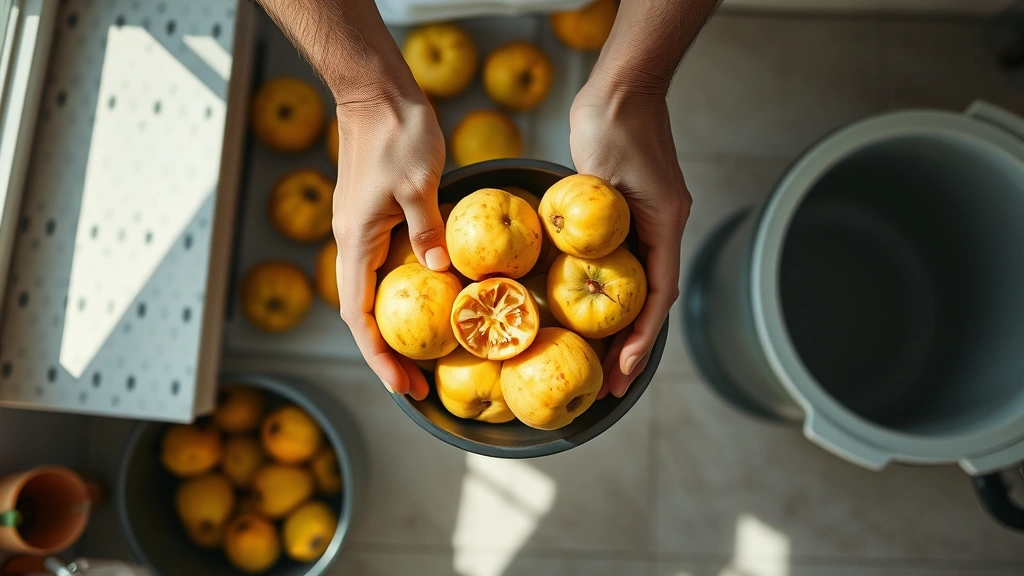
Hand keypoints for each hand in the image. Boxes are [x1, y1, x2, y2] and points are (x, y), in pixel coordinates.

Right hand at [333, 94, 446, 400]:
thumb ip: (429, 229)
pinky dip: (407, 299)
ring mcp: (364, 232)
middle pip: (366, 316)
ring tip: (426, 362)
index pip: (359, 317)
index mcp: (355, 242)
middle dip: (389, 357)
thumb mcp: (419, 181)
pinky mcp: (378, 220)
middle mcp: (353, 244)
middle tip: (420, 389)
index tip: (401, 387)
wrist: (376, 91)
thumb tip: (442, 273)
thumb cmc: (396, 131)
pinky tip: (435, 307)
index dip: (379, 358)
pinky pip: (389, 271)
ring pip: (377, 296)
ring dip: (398, 332)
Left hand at [569, 82, 691, 398]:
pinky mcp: (627, 217)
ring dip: (621, 326)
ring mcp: (647, 224)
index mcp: (665, 224)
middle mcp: (662, 229)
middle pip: (650, 302)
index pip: (658, 296)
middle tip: (610, 388)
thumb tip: (573, 254)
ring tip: (600, 365)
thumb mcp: (597, 172)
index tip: (623, 372)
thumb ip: (590, 213)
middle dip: (632, 348)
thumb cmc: (612, 120)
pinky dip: (609, 294)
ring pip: (637, 288)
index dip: (641, 340)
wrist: (623, 87)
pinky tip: (589, 313)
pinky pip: (622, 265)